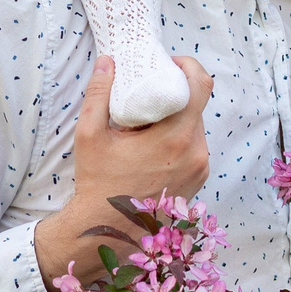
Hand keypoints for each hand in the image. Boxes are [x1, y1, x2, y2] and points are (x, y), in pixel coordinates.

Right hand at [35, 55, 213, 285]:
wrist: (107, 229)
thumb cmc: (97, 182)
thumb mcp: (90, 135)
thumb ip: (98, 94)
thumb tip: (108, 62)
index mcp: (175, 137)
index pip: (200, 86)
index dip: (188, 66)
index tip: (167, 63)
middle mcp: (195, 152)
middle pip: (197, 105)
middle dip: (178, 92)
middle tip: (152, 88)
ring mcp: (200, 168)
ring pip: (196, 126)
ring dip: (178, 116)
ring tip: (150, 119)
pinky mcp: (199, 180)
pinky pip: (195, 146)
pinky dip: (180, 137)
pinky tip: (156, 142)